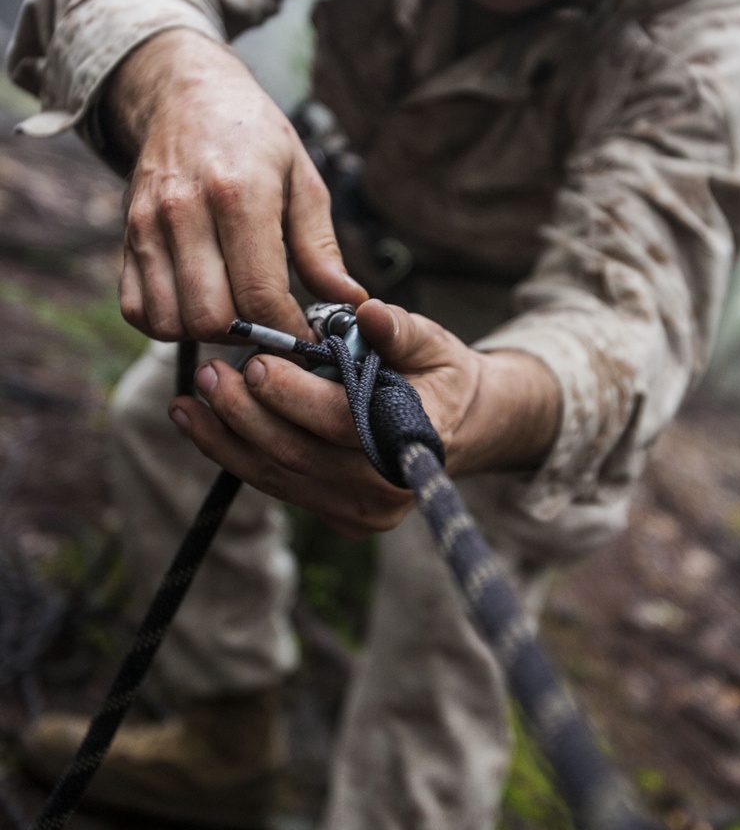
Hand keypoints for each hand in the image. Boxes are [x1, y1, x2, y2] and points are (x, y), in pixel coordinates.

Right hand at [107, 30, 365, 340]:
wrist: (186, 96)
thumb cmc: (254, 138)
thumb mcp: (303, 179)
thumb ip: (321, 246)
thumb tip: (350, 301)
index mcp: (239, 192)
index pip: (259, 293)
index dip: (287, 330)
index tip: (305, 337)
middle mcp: (184, 210)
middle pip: (211, 316)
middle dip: (248, 335)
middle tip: (271, 327)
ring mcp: (146, 225)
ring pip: (171, 321)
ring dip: (208, 334)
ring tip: (237, 315)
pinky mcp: (124, 237)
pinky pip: (137, 310)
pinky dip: (168, 324)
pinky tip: (199, 305)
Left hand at [167, 299, 561, 537]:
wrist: (456, 424)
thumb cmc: (439, 374)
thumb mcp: (431, 342)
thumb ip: (399, 330)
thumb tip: (369, 313)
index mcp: (418, 440)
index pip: (344, 423)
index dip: (296, 397)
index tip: (257, 362)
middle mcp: (388, 489)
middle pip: (300, 455)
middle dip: (247, 413)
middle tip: (212, 373)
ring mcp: (361, 512)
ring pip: (278, 474)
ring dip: (226, 436)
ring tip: (193, 395)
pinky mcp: (335, 515)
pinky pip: (275, 483)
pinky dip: (231, 452)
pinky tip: (198, 422)